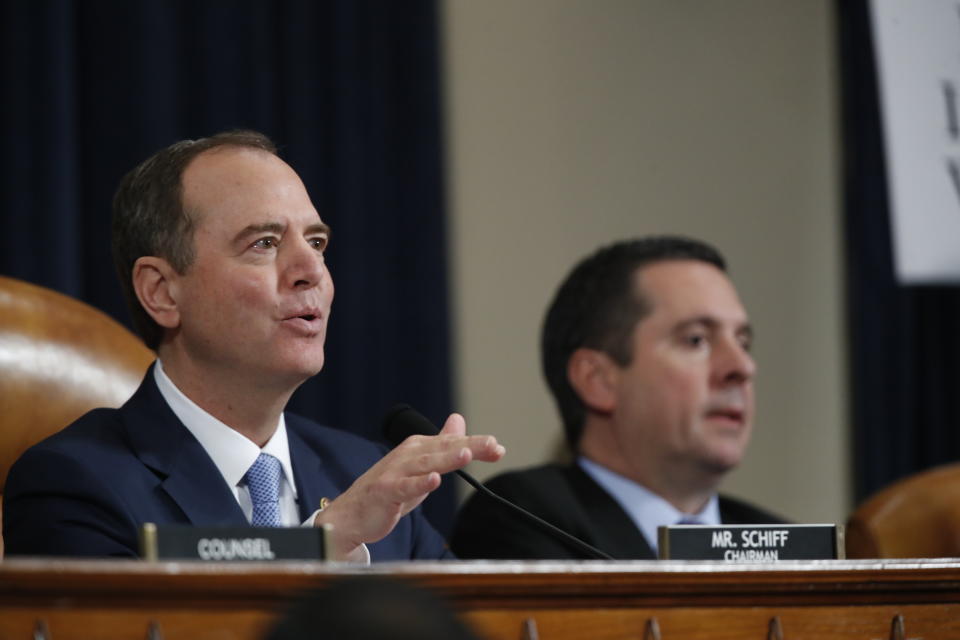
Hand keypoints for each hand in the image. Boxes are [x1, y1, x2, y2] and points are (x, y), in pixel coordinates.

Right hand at [314, 413, 504, 559]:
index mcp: (419, 448)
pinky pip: (405, 487)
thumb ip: (442, 444)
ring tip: (466, 454)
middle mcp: (408, 455)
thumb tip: (458, 420)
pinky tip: (434, 481)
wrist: (352, 513)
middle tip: (492, 445)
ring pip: (426, 464)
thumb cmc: (390, 488)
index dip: (476, 445)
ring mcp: (395, 472)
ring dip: (446, 458)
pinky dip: (419, 484)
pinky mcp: (385, 491)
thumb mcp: (420, 464)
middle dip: (469, 446)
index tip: (498, 448)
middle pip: (443, 449)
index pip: (452, 444)